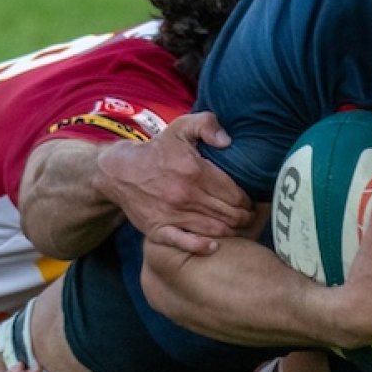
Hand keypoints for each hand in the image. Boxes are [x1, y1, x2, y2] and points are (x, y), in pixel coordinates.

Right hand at [94, 112, 253, 254]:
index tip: (251, 202)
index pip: (234, 193)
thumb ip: (207, 124)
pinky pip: (182, 242)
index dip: (248, 201)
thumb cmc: (157, 150)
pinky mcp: (157, 228)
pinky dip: (200, 247)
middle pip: (228, 214)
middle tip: (251, 219)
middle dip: (245, 218)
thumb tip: (227, 141)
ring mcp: (171, 213)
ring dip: (231, 232)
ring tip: (240, 230)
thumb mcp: (181, 126)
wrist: (120, 171)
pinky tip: (214, 247)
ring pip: (212, 229)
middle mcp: (185, 194)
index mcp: (195, 170)